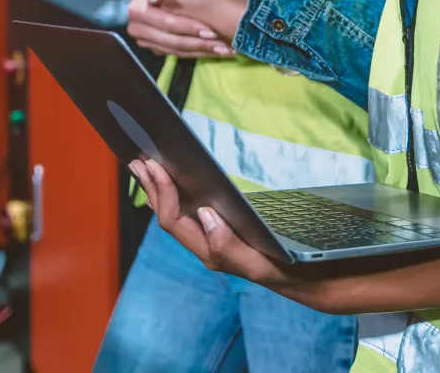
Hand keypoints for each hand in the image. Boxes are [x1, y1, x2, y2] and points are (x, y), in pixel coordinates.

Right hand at [126, 0, 245, 57]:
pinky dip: (200, 53)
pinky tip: (219, 51)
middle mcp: (136, 24)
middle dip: (196, 39)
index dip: (186, 25)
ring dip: (202, 48)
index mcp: (138, 4)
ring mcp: (145, 38)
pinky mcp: (157, 47)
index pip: (163, 20)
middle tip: (221, 39)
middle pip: (169, 38)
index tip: (210, 29)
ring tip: (225, 48)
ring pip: (176, 48)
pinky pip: (179, 54)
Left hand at [129, 157, 298, 291]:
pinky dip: (175, 193)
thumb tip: (204, 213)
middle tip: (138, 161)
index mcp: (209, 252)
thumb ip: (228, 245)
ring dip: (158, 190)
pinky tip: (170, 182)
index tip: (158, 167)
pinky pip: (188, 212)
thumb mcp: (258, 262)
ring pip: (175, 214)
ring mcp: (209, 239)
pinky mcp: (219, 231)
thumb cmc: (282, 268)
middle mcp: (203, 245)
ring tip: (143, 167)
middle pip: (168, 216)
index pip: (174, 222)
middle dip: (151, 188)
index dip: (164, 194)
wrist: (301, 278)